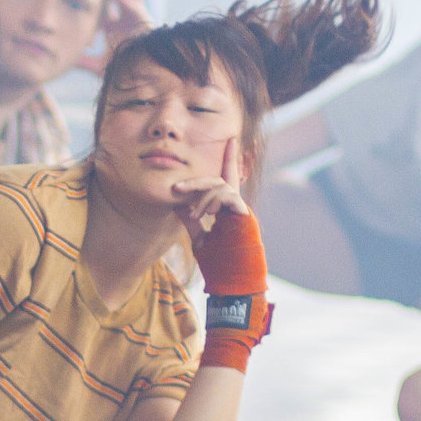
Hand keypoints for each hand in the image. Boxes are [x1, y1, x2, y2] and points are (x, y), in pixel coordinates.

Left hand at [76, 0, 152, 74]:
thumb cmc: (123, 71)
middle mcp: (127, 17)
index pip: (104, 1)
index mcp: (116, 25)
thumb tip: (66, 59)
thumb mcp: (99, 63)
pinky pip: (134, 9)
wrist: (142, 78)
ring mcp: (137, 18)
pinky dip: (124, 1)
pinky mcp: (145, 24)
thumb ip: (84, 59)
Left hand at [172, 139, 253, 276]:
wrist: (232, 281)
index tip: (230, 138)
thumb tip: (175, 205)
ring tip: (192, 216)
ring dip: (201, 199)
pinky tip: (203, 215)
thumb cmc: (220, 264)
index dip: (229, 159)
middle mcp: (236, 206)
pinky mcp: (244, 214)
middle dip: (196, 182)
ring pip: (219, 186)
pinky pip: (225, 195)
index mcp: (227, 210)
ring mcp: (241, 209)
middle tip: (176, 189)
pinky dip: (211, 202)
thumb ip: (190, 220)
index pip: (226, 179)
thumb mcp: (200, 237)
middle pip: (217, 180)